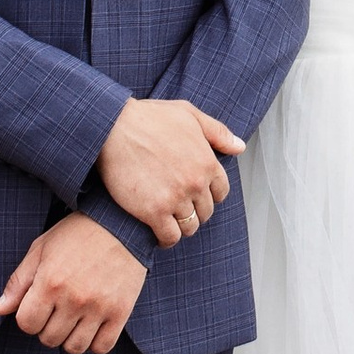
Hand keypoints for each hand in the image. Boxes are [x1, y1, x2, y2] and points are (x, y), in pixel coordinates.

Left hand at [0, 215, 148, 353]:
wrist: (122, 222)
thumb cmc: (77, 233)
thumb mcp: (41, 249)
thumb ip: (19, 281)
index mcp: (50, 282)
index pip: (27, 324)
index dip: (28, 317)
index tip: (38, 305)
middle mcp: (74, 298)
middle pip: (49, 339)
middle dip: (47, 328)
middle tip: (57, 310)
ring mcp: (99, 307)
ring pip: (74, 348)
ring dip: (69, 338)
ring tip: (73, 319)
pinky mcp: (120, 312)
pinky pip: (102, 347)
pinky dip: (94, 342)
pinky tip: (92, 325)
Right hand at [98, 98, 244, 245]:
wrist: (112, 127)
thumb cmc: (148, 117)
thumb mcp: (188, 114)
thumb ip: (217, 132)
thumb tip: (240, 147)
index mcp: (207, 162)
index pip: (221, 192)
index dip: (209, 194)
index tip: (196, 194)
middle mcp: (195, 183)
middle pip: (206, 211)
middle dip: (195, 210)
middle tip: (179, 207)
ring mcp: (175, 199)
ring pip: (189, 227)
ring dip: (182, 226)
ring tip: (169, 221)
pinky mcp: (153, 212)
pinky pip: (169, 237)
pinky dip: (167, 239)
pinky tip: (159, 234)